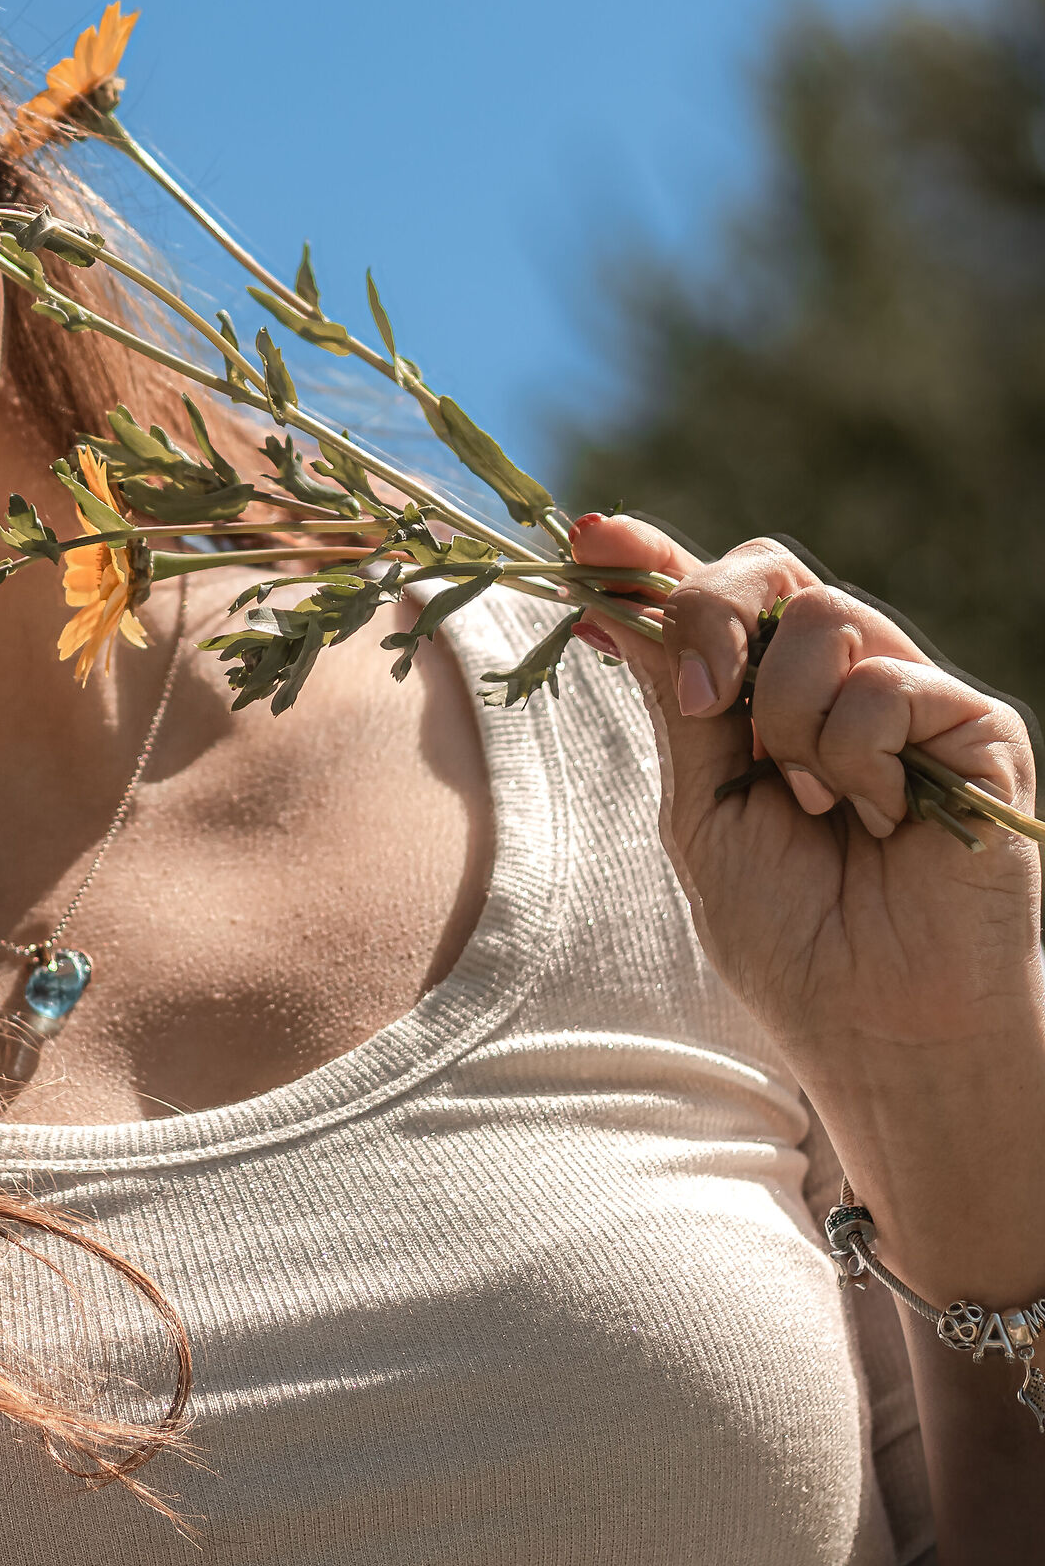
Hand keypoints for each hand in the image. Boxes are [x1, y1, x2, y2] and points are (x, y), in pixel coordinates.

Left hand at [570, 515, 1043, 1296]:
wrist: (879, 1027)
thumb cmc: (792, 937)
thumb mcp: (701, 811)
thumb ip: (676, 705)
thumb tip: (619, 606)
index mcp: (763, 705)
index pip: (711, 605)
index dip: (651, 561)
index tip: (590, 538)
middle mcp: (838, 685)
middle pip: (768, 571)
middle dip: (709, 609)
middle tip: (702, 702)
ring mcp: (908, 698)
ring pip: (821, 614)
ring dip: (786, 716)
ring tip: (813, 804)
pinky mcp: (975, 725)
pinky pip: (886, 681)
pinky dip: (854, 757)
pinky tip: (878, 822)